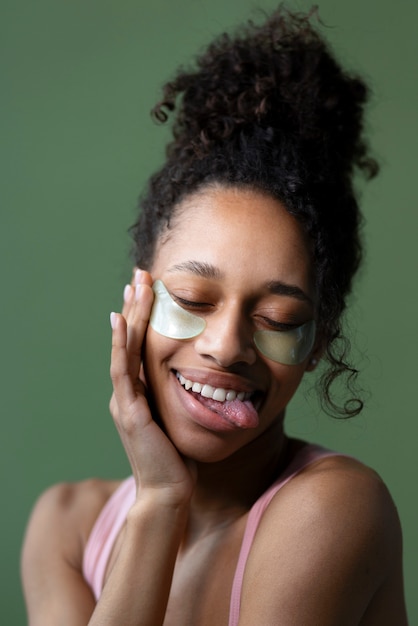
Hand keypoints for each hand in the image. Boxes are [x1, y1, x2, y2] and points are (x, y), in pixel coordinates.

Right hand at [109, 269, 194, 506]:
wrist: (169, 493)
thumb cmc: (179, 461)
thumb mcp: (182, 420)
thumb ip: (183, 399)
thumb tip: (207, 381)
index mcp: (139, 394)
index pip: (139, 347)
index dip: (143, 318)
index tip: (151, 290)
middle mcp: (127, 394)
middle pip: (129, 341)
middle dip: (135, 306)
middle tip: (140, 274)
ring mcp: (125, 401)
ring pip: (124, 349)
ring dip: (129, 315)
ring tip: (134, 286)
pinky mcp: (130, 411)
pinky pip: (123, 371)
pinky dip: (120, 344)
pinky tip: (120, 321)